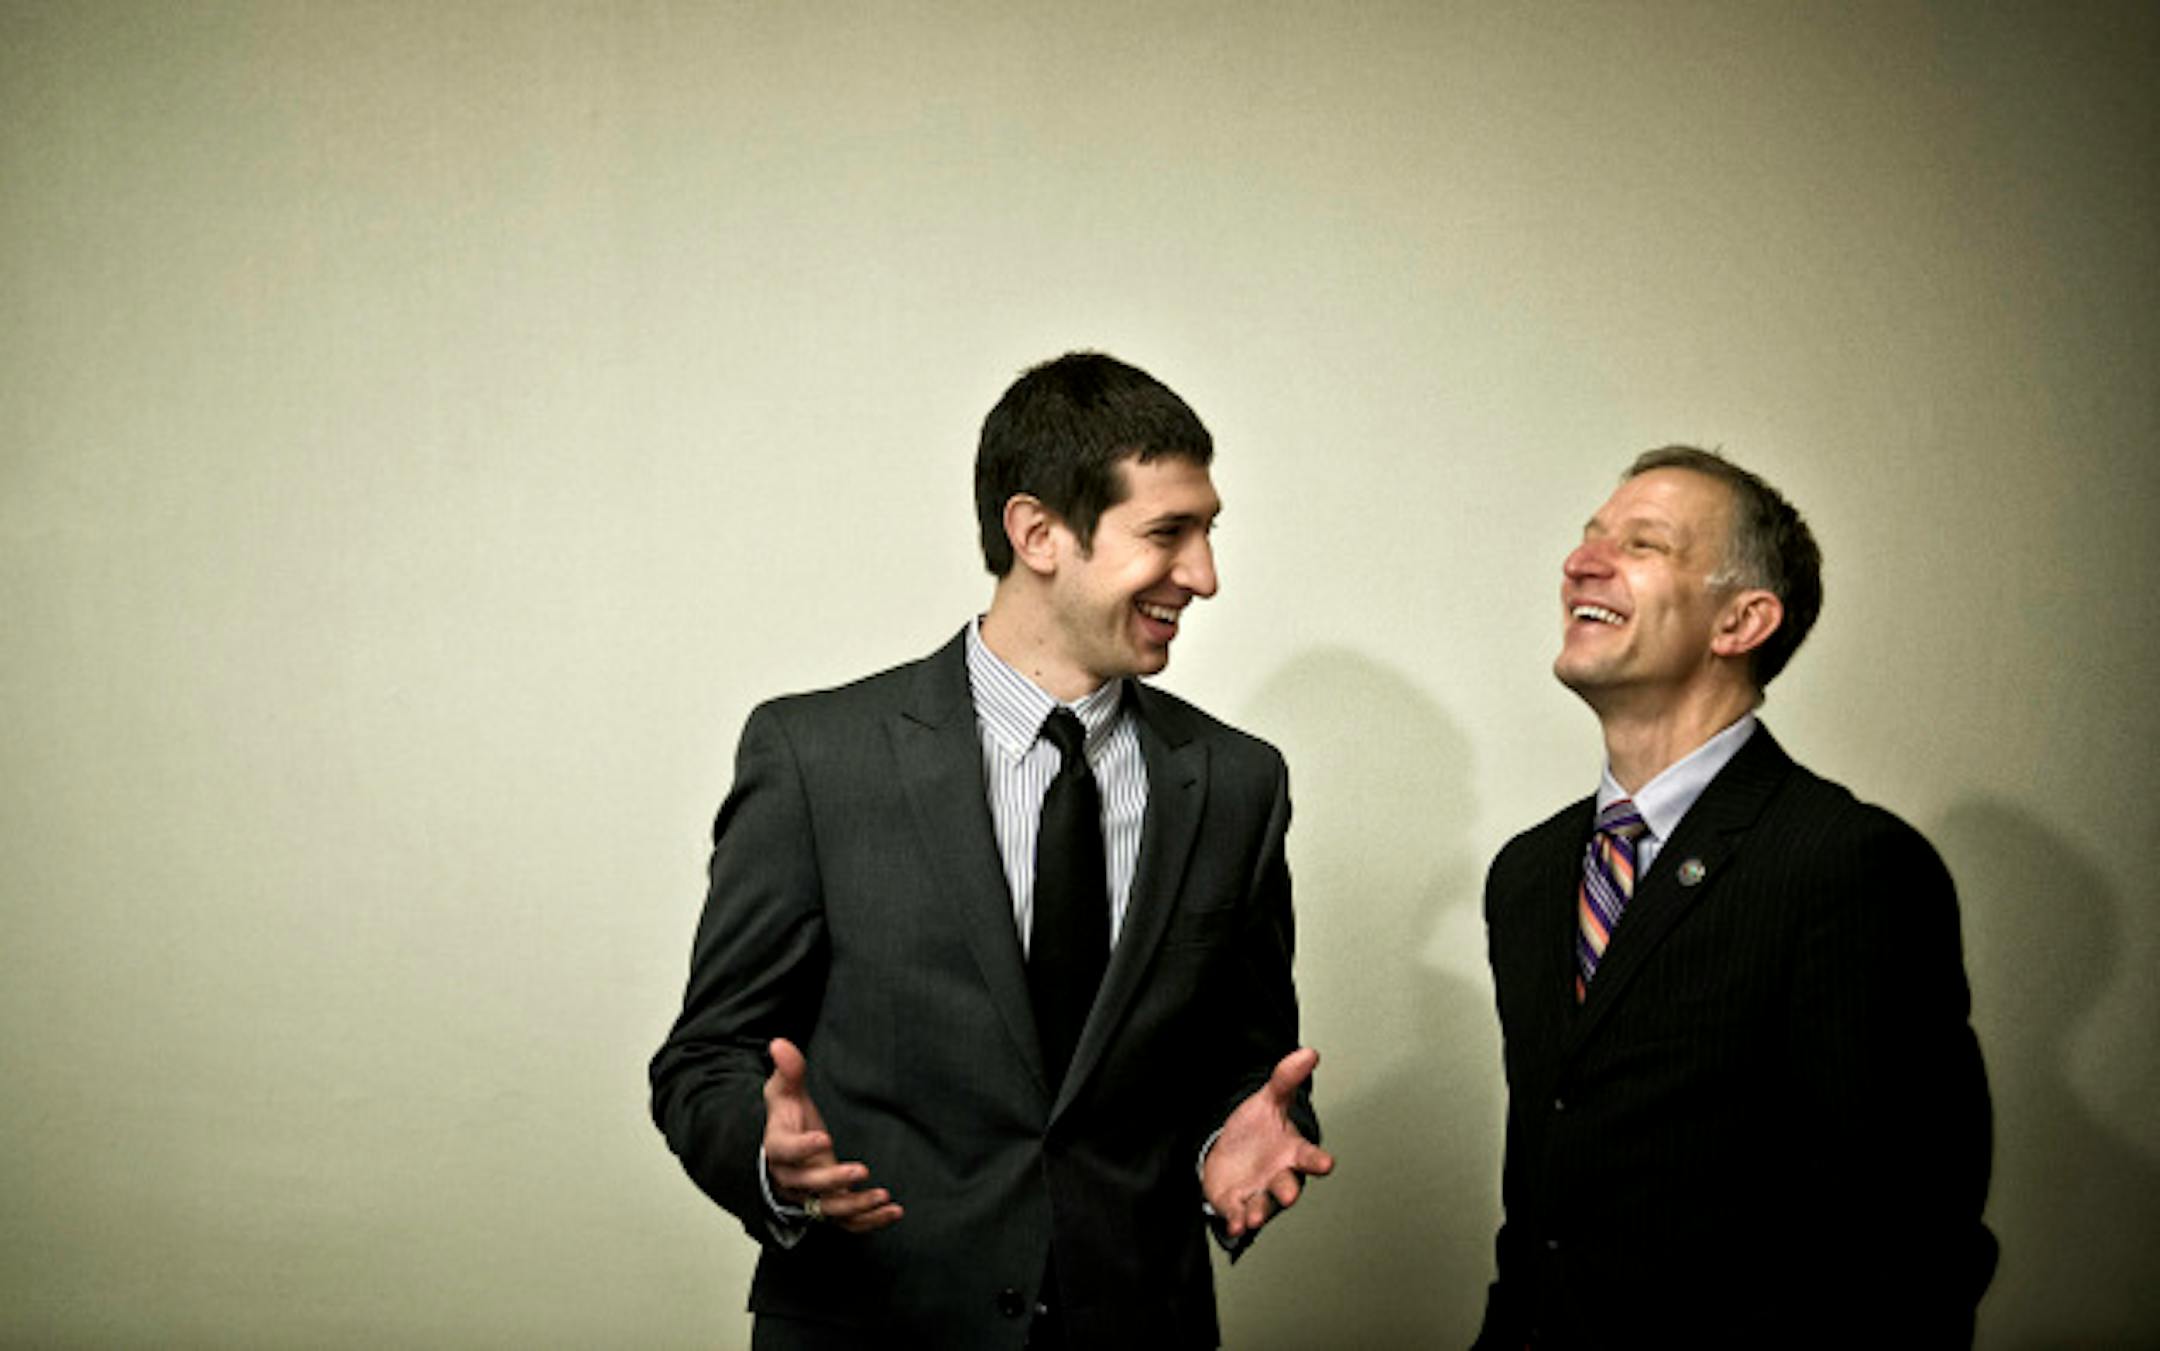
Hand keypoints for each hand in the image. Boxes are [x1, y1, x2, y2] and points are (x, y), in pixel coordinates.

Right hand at [763, 1038, 902, 1232]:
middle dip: (834, 1181)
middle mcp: (791, 1177)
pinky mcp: (827, 1206)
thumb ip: (788, 1069)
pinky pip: (846, 1222)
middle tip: (862, 1171)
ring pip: (828, 1210)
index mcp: (778, 1148)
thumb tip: (780, 1043)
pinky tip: (894, 1212)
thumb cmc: (786, 1116)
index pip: (785, 1151)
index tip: (824, 1138)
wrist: (787, 1145)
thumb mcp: (785, 1089)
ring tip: (884, 1197)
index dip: (802, 1148)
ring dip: (856, 1207)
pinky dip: (869, 1222)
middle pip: (808, 1186)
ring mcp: (809, 1195)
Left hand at [1202, 1046, 1333, 1239]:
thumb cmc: (1257, 1128)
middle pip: (1287, 1185)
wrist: (1229, 1149)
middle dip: (1289, 1191)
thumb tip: (1309, 1053)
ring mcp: (1258, 1192)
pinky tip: (1234, 1224)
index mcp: (1291, 1152)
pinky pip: (1238, 1214)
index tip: (1327, 1163)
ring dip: (1259, 1211)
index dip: (1318, 1160)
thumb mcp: (1270, 1099)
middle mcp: (1278, 1175)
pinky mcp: (1236, 1203)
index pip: (1309, 1156)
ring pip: (1263, 1205)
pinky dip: (1236, 1220)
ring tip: (1254, 1216)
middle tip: (1290, 1194)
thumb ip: (1286, 1078)